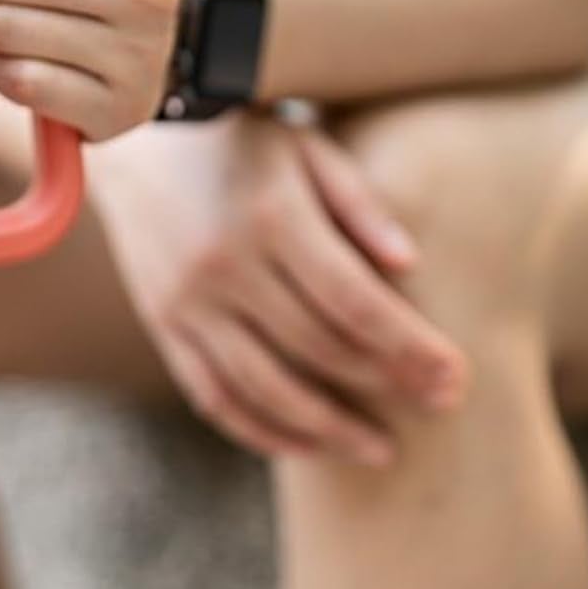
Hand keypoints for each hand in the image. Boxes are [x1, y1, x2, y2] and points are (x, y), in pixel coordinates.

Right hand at [88, 112, 468, 466]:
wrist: (132, 141)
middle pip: (318, 347)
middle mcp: (224, 265)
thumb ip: (357, 201)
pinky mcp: (162, 324)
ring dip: (328, 429)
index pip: (354, 301)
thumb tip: (411, 265)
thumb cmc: (238, 138)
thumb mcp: (304, 146)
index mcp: (271, 216)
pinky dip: (261, 430)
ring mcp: (186, 301)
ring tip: (379, 450)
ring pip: (264, 387)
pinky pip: (212, 395)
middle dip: (386, 385)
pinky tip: (307, 445)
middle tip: (439, 406)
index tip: (455, 377)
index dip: (410, 346)